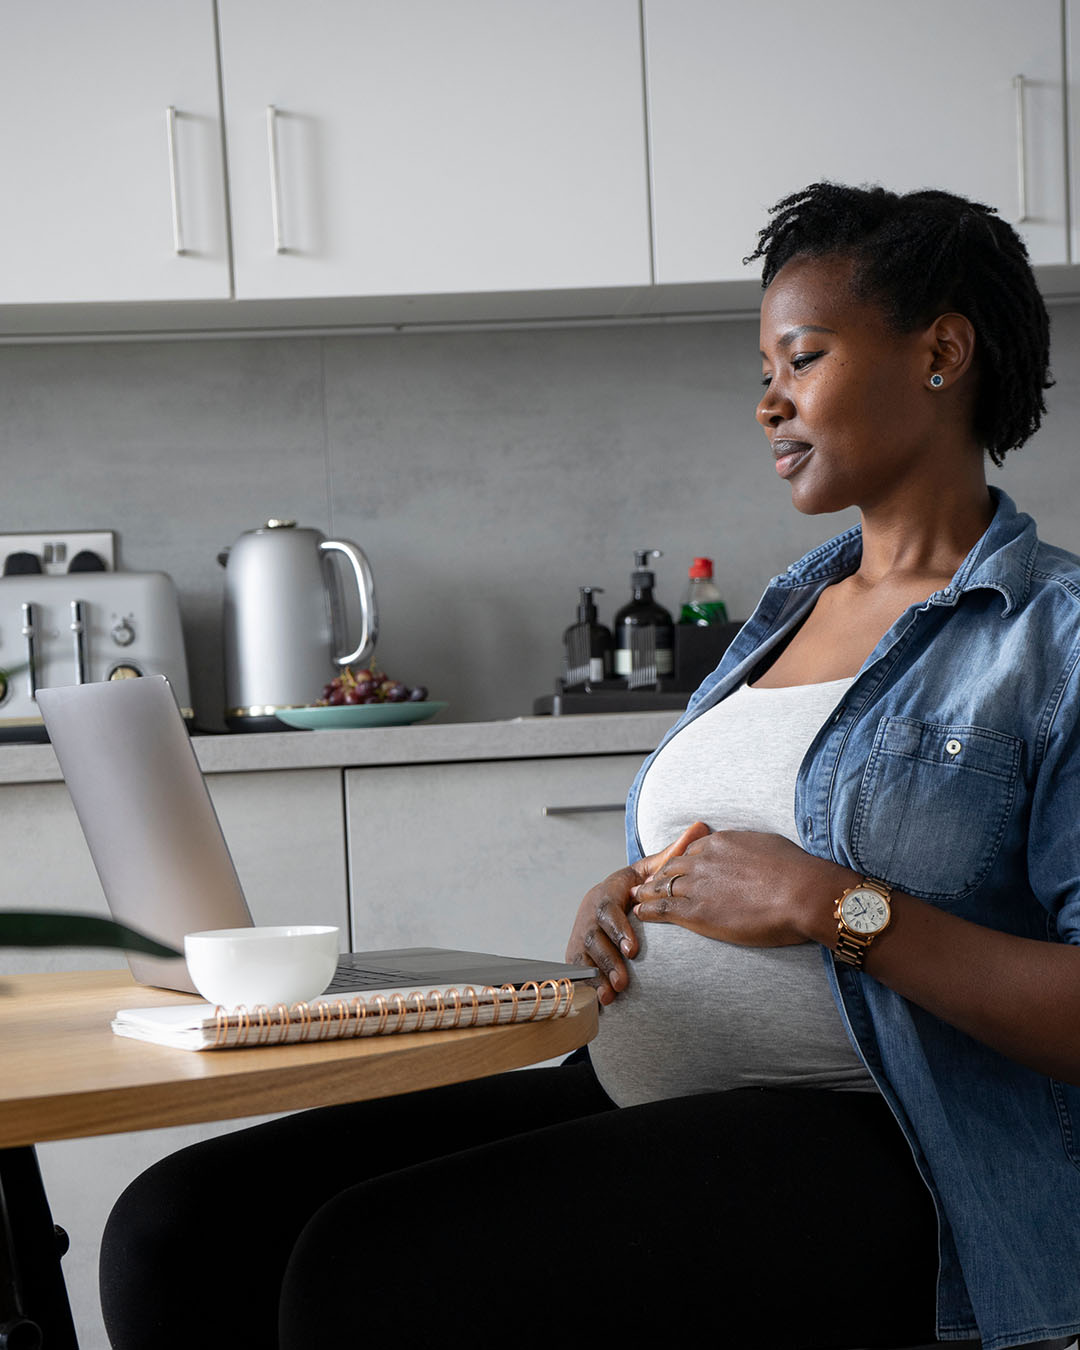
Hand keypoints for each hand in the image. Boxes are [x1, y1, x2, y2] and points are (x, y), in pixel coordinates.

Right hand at [566, 822, 710, 1004]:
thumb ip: (672, 853)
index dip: (619, 929)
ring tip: (615, 992)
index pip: (608, 908)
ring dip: (599, 974)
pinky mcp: (576, 955)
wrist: (603, 906)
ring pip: (584, 955)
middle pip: (592, 936)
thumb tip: (700, 826)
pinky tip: (601, 1002)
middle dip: (608, 959)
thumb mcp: (649, 871)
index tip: (635, 950)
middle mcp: (589, 914)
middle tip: (625, 980)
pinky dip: (588, 986)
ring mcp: (580, 935)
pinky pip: (577, 972)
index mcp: (607, 892)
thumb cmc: (633, 890)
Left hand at [632, 829, 848, 947]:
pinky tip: (640, 913)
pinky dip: (648, 910)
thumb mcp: (769, 846)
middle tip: (646, 883)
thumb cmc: (796, 871)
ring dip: (648, 893)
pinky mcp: (696, 912)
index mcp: (720, 842)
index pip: (691, 850)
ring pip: (661, 887)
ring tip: (637, 898)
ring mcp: (697, 886)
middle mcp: (703, 860)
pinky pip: (662, 909)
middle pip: (671, 867)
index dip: (681, 862)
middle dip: (659, 875)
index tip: (676, 869)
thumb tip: (754, 853)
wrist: (801, 893)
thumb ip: (751, 849)